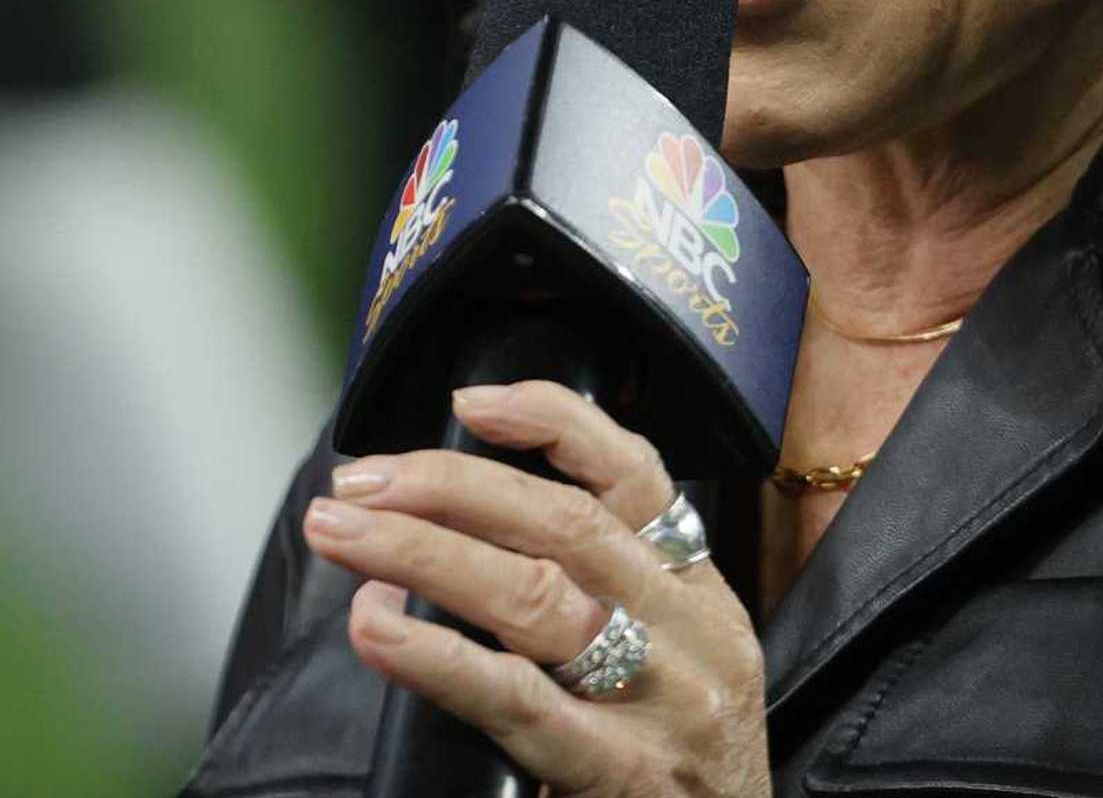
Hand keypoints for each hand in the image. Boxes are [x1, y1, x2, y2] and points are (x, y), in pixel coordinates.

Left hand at [302, 381, 771, 797]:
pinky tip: (375, 629)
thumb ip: (608, 600)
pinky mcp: (622, 776)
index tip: (470, 401)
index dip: (553, 423)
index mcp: (698, 594)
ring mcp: (660, 704)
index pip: (635, 475)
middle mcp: (689, 633)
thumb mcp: (676, 667)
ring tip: (343, 534)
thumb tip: (475, 531)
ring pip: (533, 596)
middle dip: (450, 486)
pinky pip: (516, 703)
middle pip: (563, 525)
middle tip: (360, 481)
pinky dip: (437, 657)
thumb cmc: (681, 776)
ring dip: (422, 553)